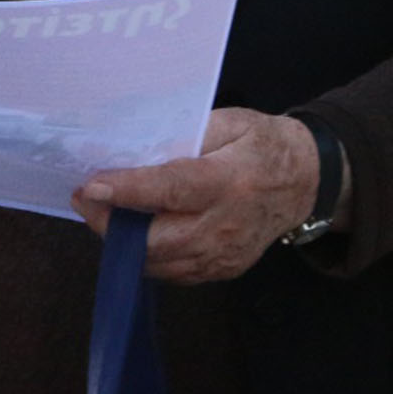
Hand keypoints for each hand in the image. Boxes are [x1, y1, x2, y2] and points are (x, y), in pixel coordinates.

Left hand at [74, 108, 317, 282]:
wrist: (307, 181)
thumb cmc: (262, 144)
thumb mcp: (229, 122)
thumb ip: (185, 134)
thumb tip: (135, 146)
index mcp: (230, 180)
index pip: (172, 189)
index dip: (129, 190)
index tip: (93, 186)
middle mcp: (227, 225)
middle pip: (159, 240)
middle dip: (111, 224)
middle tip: (85, 199)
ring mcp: (226, 254)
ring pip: (161, 263)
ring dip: (124, 242)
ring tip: (103, 214)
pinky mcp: (224, 270)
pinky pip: (175, 272)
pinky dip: (148, 255)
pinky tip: (135, 232)